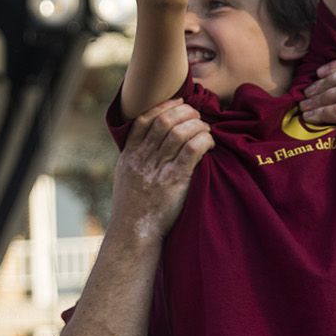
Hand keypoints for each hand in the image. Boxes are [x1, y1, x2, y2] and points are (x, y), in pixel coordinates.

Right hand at [110, 100, 212, 238]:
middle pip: (164, 122)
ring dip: (196, 125)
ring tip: (205, 129)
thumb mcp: (125, 178)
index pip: (143, 120)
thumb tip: (151, 142)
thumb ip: (136, 159)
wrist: (133, 234)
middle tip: (197, 115)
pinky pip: (192, 150)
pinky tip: (209, 143)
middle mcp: (141, 159)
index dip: (163, 106)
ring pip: (179, 133)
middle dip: (184, 112)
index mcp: (128, 155)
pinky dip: (203, 141)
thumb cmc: (133, 208)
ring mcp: (157, 169)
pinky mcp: (174, 181)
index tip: (178, 102)